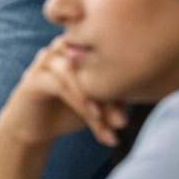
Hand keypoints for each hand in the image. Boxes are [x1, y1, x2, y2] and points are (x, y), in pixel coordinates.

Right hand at [0, 37, 127, 149]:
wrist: (32, 129)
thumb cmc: (68, 111)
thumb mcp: (99, 102)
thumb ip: (116, 93)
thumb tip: (146, 93)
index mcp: (81, 49)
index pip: (108, 59)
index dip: (123, 86)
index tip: (129, 117)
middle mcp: (63, 49)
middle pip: (93, 63)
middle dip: (111, 94)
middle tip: (122, 123)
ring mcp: (46, 61)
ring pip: (78, 73)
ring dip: (96, 100)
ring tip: (109, 124)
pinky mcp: (34, 77)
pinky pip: (59, 83)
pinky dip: (79, 100)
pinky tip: (91, 117)